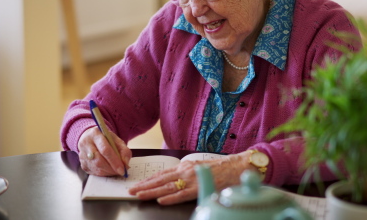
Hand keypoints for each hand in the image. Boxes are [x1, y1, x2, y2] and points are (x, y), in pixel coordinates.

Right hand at [78, 126, 131, 176]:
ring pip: (96, 168)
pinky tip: (108, 170)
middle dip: (112, 169)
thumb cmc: (105, 138)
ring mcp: (82, 154)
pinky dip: (103, 173)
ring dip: (108, 172)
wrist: (90, 137)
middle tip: (120, 172)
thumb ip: (124, 150)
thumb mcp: (116, 139)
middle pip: (99, 160)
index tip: (122, 169)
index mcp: (95, 134)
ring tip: (116, 171)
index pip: (105, 149)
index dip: (114, 161)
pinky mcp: (82, 163)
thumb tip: (125, 163)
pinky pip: (93, 172)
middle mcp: (86, 144)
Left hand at [128, 151, 253, 204]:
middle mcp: (185, 171)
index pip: (162, 173)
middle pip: (160, 179)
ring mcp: (192, 179)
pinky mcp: (200, 188)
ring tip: (139, 195)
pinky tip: (160, 201)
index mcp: (184, 166)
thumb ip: (186, 173)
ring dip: (151, 192)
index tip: (137, 184)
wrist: (236, 167)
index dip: (149, 179)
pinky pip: (182, 195)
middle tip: (130, 190)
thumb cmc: (220, 169)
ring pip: (167, 187)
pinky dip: (170, 198)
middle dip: (144, 185)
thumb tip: (174, 180)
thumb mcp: (199, 167)